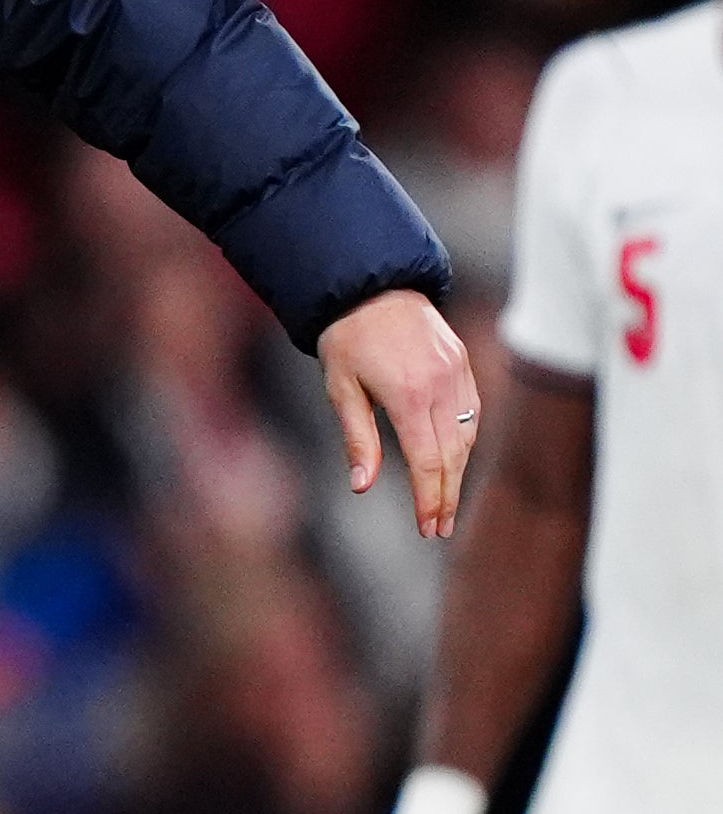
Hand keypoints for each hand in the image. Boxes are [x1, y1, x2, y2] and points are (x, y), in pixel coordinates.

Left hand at [318, 289, 480, 537]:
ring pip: (468, 437)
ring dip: (458, 472)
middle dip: (446, 495)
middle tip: (438, 528)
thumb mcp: (341, 388)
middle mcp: (441, 385)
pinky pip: (472, 413)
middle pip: (452, 456)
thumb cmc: (347, 337)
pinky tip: (453, 460)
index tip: (427, 527)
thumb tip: (362, 487)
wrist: (370, 284)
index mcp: (409, 394)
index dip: (429, 499)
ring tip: (445, 503)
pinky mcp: (463, 364)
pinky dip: (465, 441)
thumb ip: (357, 439)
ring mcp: (458, 373)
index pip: (427, 462)